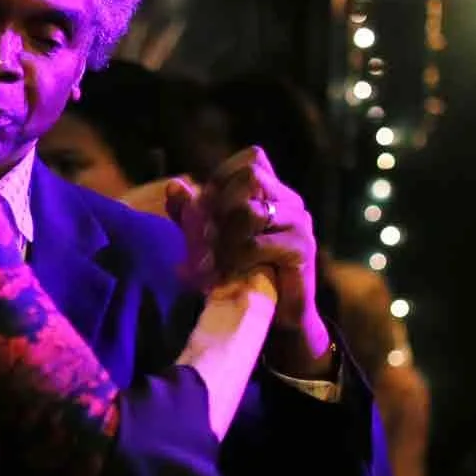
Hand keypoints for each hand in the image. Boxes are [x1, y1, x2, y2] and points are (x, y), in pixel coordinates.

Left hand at [189, 147, 333, 375]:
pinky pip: (257, 244)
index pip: (253, 158)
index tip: (207, 207)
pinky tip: (232, 271)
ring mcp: (300, 225)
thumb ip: (193, 213)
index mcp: (274, 194)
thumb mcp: (213, 239)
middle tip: (208, 237)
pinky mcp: (301, 250)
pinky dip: (236, 258)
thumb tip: (174, 185)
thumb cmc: (245, 274)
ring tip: (219, 260)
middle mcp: (291, 202)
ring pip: (250, 210)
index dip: (223, 177)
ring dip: (225, 237)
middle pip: (250, 176)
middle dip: (221, 205)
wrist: (279, 318)